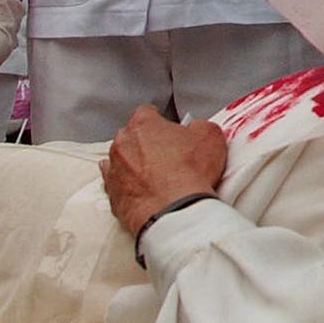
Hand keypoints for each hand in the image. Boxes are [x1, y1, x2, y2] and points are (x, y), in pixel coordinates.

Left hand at [101, 106, 227, 236]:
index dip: (160, 120)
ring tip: (157, 176)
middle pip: (131, 136)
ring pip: (121, 161)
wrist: (175, 210)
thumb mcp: (211, 136)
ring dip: (135, 165)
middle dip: (146, 143)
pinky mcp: (113, 196)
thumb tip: (197, 129)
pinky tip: (142, 190)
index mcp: (143, 124)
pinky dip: (129, 187)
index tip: (168, 129)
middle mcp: (123, 144)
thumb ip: (200, 126)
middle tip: (167, 154)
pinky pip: (117, 187)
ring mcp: (114, 171)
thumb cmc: (189, 173)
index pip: (146, 112)